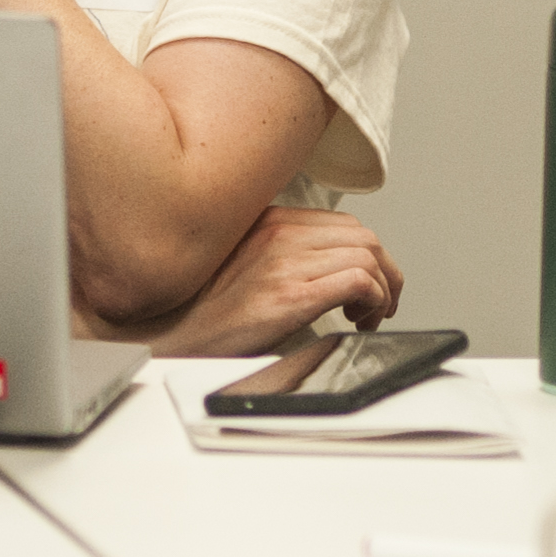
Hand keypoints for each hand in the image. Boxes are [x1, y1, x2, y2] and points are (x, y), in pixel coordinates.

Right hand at [118, 206, 403, 358]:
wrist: (170, 335)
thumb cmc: (202, 310)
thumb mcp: (241, 264)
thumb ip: (279, 253)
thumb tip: (324, 268)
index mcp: (266, 221)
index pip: (341, 224)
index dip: (366, 254)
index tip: (366, 283)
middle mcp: (277, 233)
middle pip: (363, 235)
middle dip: (385, 270)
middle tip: (378, 302)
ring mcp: (284, 261)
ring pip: (367, 255)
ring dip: (382, 289)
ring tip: (367, 315)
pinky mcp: (290, 294)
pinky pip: (358, 280)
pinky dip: (372, 300)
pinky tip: (357, 320)